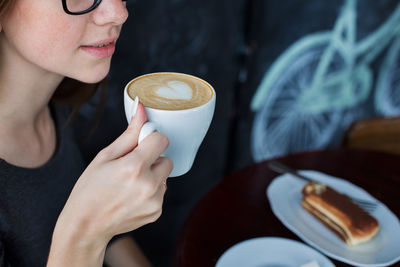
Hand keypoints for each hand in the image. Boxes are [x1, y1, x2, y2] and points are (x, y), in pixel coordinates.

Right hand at [57, 102, 172, 243]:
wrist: (86, 225)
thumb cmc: (90, 189)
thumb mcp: (105, 156)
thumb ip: (129, 134)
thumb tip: (141, 108)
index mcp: (134, 167)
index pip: (162, 140)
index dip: (150, 140)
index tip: (140, 146)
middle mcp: (148, 185)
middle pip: (166, 159)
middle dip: (152, 159)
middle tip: (131, 168)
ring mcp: (155, 201)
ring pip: (164, 176)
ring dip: (152, 176)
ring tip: (129, 184)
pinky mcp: (157, 212)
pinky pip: (161, 191)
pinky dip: (151, 191)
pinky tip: (132, 196)